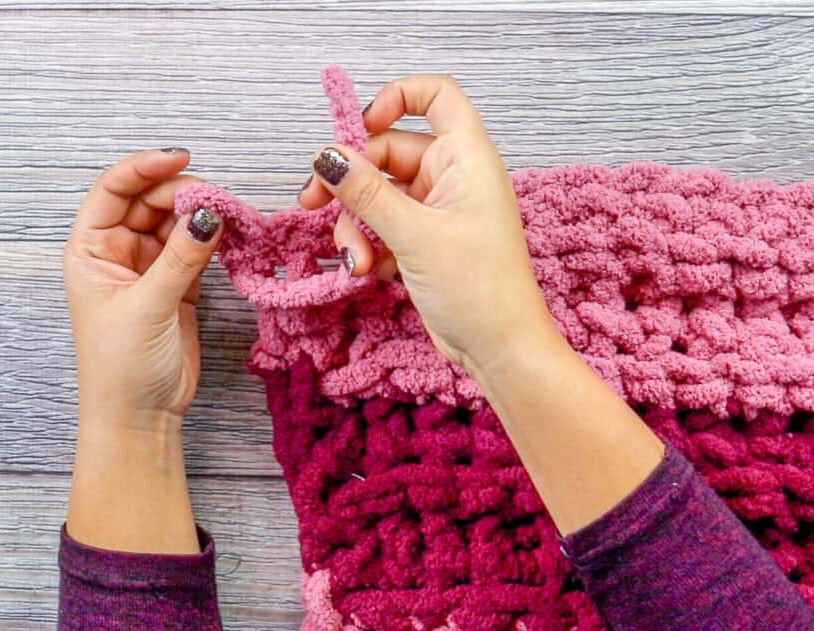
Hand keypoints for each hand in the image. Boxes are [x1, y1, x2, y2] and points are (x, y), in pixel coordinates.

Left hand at [63, 148, 221, 429]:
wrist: (140, 416)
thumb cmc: (122, 366)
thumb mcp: (147, 306)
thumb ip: (179, 258)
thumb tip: (209, 214)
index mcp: (90, 251)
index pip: (112, 191)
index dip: (143, 168)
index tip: (179, 158)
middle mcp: (117, 253)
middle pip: (149, 202)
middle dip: (181, 193)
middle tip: (215, 199)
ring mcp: (149, 267)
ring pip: (176, 222)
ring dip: (201, 214)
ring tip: (230, 214)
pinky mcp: (178, 285)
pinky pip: (196, 248)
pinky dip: (213, 237)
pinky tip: (232, 232)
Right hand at [298, 75, 563, 375]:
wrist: (500, 350)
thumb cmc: (479, 289)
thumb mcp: (414, 235)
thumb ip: (366, 192)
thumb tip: (326, 156)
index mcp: (465, 158)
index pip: (436, 97)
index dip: (396, 99)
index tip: (359, 127)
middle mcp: (452, 177)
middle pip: (387, 153)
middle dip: (350, 182)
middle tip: (313, 203)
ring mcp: (437, 211)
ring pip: (378, 196)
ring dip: (355, 224)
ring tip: (354, 259)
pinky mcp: (424, 243)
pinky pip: (383, 227)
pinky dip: (367, 245)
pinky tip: (365, 271)